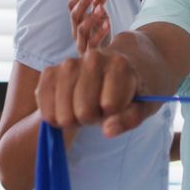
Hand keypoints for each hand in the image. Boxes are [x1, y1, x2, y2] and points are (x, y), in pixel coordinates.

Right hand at [35, 48, 157, 137]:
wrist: (118, 66)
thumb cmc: (132, 89)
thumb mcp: (145, 106)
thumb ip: (130, 119)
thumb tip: (107, 131)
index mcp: (118, 64)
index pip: (109, 107)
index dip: (114, 115)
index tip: (119, 106)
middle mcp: (91, 58)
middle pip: (83, 112)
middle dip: (93, 118)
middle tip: (100, 108)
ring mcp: (68, 64)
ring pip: (62, 114)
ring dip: (74, 119)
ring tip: (85, 106)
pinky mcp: (49, 73)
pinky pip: (45, 110)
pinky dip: (55, 118)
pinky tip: (69, 108)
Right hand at [68, 0, 110, 54]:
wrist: (107, 56)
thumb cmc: (101, 34)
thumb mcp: (101, 17)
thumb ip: (100, 4)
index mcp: (77, 22)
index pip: (71, 7)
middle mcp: (76, 32)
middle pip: (74, 16)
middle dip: (82, 3)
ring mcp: (82, 43)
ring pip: (81, 29)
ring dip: (90, 17)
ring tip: (101, 8)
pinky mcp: (91, 53)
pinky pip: (93, 42)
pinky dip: (100, 32)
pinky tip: (108, 23)